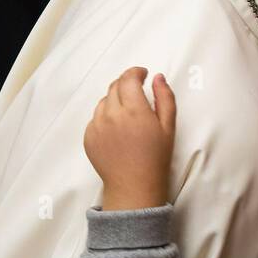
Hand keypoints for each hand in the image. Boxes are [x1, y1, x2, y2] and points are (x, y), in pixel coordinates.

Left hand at [83, 67, 176, 210]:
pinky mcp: (88, 137)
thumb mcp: (168, 127)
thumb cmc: (156, 157)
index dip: (135, 72)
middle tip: (136, 92)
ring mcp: (97, 126)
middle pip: (114, 87)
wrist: (134, 186)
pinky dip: (106, 116)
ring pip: (103, 102)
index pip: (128, 79)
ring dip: (115, 100)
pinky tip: (118, 130)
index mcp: (134, 110)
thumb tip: (157, 77)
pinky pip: (95, 118)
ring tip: (127, 114)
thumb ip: (165, 98)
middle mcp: (112, 114)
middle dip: (126, 84)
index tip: (142, 74)